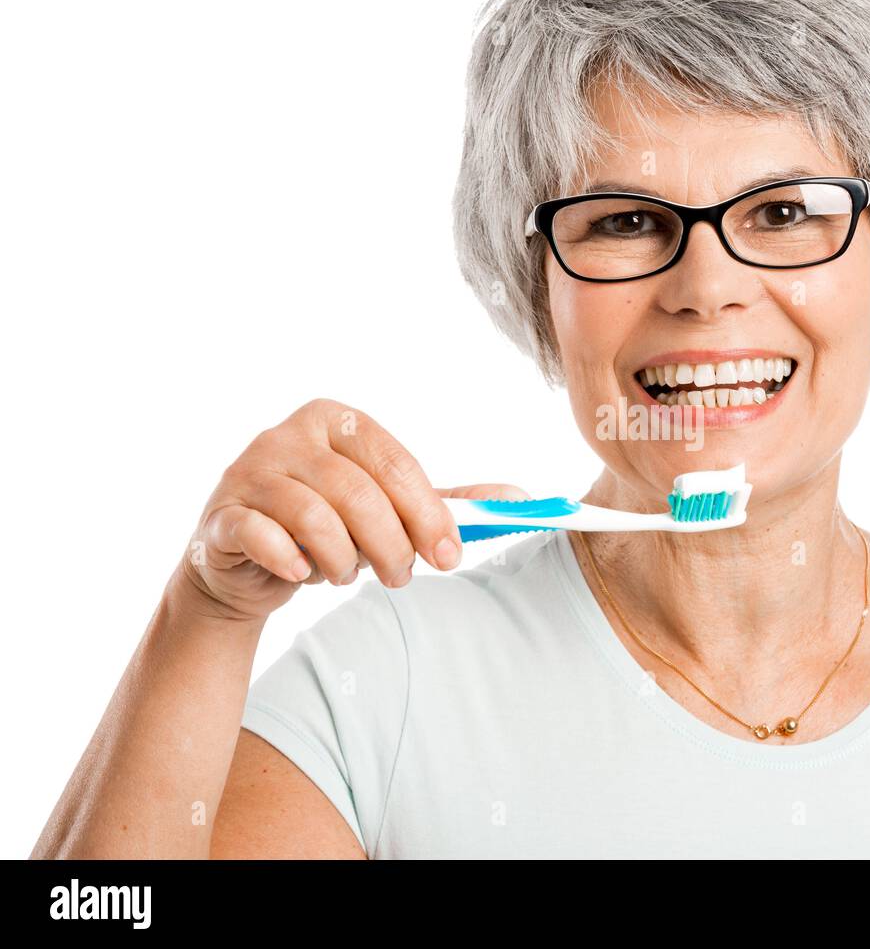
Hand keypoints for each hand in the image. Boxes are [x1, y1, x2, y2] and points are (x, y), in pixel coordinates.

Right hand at [176, 398, 528, 622]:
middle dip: (391, 545)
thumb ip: (446, 504)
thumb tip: (518, 499)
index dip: (428, 514)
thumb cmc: (327, 527)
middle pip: (358, 492)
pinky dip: (292, 562)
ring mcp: (250, 470)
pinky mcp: (223, 512)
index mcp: (337, 420)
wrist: (246, 564)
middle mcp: (289, 433)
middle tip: (402, 578)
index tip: (450, 557)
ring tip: (348, 575)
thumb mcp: (390, 511)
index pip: (395, 464)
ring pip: (315, 518)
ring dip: (344, 561)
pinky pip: (263, 535)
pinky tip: (304, 575)